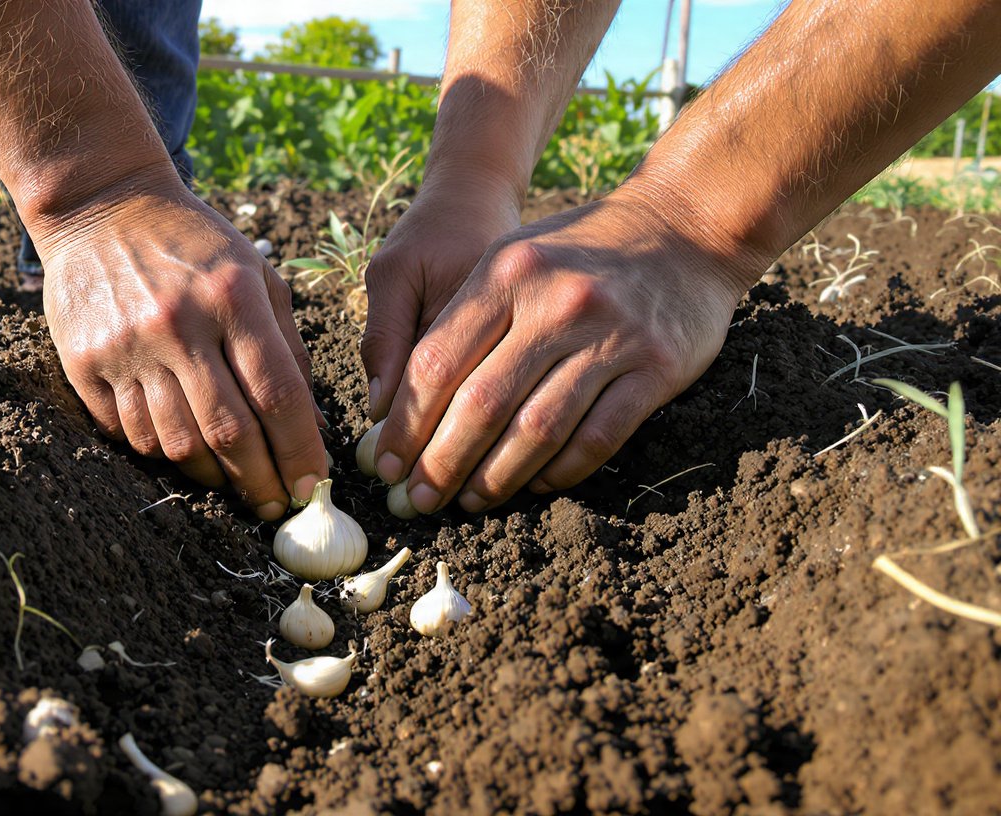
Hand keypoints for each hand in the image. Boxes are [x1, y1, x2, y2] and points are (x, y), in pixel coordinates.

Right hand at [35, 177, 327, 519]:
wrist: (100, 206)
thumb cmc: (193, 243)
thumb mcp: (256, 274)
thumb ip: (288, 347)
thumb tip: (311, 429)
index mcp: (232, 296)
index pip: (278, 395)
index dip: (300, 452)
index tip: (312, 487)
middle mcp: (178, 323)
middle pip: (229, 431)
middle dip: (261, 481)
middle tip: (276, 505)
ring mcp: (126, 346)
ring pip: (177, 443)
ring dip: (213, 477)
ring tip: (233, 484)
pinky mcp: (84, 363)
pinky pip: (129, 432)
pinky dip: (161, 453)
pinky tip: (183, 452)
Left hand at [372, 189, 761, 512]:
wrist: (687, 223)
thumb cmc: (581, 248)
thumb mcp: (512, 255)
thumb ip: (459, 318)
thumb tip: (399, 399)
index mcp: (507, 273)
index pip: (437, 362)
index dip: (405, 423)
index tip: (384, 462)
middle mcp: (555, 303)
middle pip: (482, 404)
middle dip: (441, 463)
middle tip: (418, 498)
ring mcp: (610, 337)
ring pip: (536, 430)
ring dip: (495, 478)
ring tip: (470, 502)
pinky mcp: (656, 368)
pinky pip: (596, 439)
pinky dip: (559, 472)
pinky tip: (533, 486)